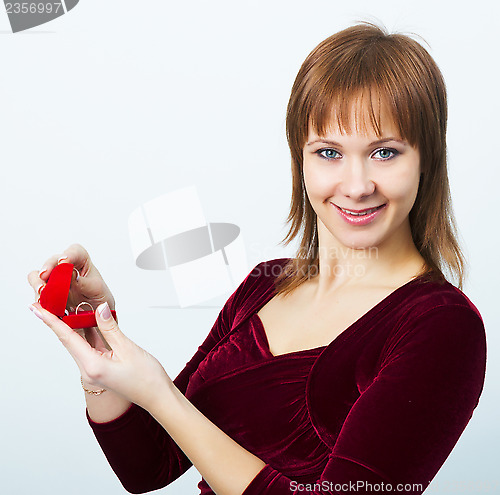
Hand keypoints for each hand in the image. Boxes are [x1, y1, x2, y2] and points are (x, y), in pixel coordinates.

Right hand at [27, 244, 114, 349]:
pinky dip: (37, 297)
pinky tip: (42, 303)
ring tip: (41, 292)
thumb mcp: (98, 291)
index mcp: (82, 263)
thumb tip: (74, 276)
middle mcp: (66, 269)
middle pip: (52, 261)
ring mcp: (54, 281)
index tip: (64, 261)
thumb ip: (86, 283)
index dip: (68, 254)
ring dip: (37, 282)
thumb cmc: (100, 299)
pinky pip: (37, 293)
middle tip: (45, 276)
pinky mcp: (46, 294)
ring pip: (38, 275)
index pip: (75, 252)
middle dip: (47, 267)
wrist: (96, 318)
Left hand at [28, 300, 171, 412]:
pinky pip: (89, 348)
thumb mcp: (128, 348)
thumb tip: (99, 309)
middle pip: (68, 341)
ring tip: (62, 308)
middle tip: (45, 304)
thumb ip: (111, 328)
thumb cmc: (146, 378)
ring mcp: (94, 370)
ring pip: (79, 343)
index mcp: (92, 366)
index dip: (52, 321)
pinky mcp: (101, 368)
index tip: (37, 309)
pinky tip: (84, 322)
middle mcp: (89, 370)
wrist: (157, 397)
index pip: (67, 338)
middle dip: (56, 321)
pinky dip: (86, 334)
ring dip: (71, 326)